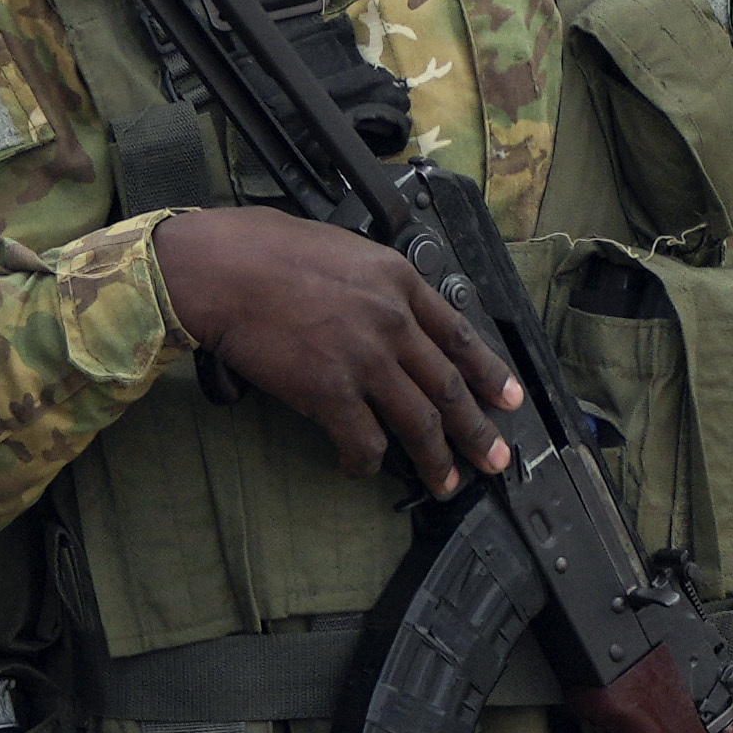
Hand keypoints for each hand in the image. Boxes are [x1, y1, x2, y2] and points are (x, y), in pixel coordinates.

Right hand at [150, 206, 522, 481]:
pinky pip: (364, 441)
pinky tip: (361, 468)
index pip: (459, 334)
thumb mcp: (343, 249)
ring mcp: (365, 358)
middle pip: (449, 386)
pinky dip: (367, 462)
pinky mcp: (330, 391)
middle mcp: (392, 320)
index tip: (511, 398)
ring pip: (419, 422)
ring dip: (437, 460)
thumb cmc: (264, 250)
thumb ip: (376, 284)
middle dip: (478, 430)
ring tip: (447, 484)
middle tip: (497, 459)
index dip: (490, 372)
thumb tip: (390, 313)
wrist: (221, 268)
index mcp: (398, 280)